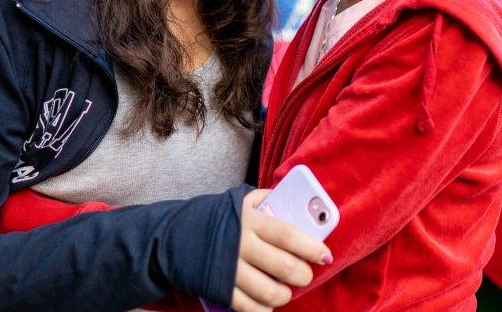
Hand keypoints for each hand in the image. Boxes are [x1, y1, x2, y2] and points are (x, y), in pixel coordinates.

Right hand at [231, 188, 330, 311]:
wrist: (176, 234)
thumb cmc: (220, 218)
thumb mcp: (243, 201)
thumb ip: (270, 201)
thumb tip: (302, 206)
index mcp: (250, 220)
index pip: (288, 235)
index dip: (311, 247)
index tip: (325, 256)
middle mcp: (240, 245)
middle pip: (283, 266)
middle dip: (302, 275)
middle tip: (305, 275)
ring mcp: (229, 270)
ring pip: (269, 292)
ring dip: (285, 295)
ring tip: (286, 291)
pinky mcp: (219, 289)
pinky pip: (247, 307)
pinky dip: (263, 310)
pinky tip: (268, 305)